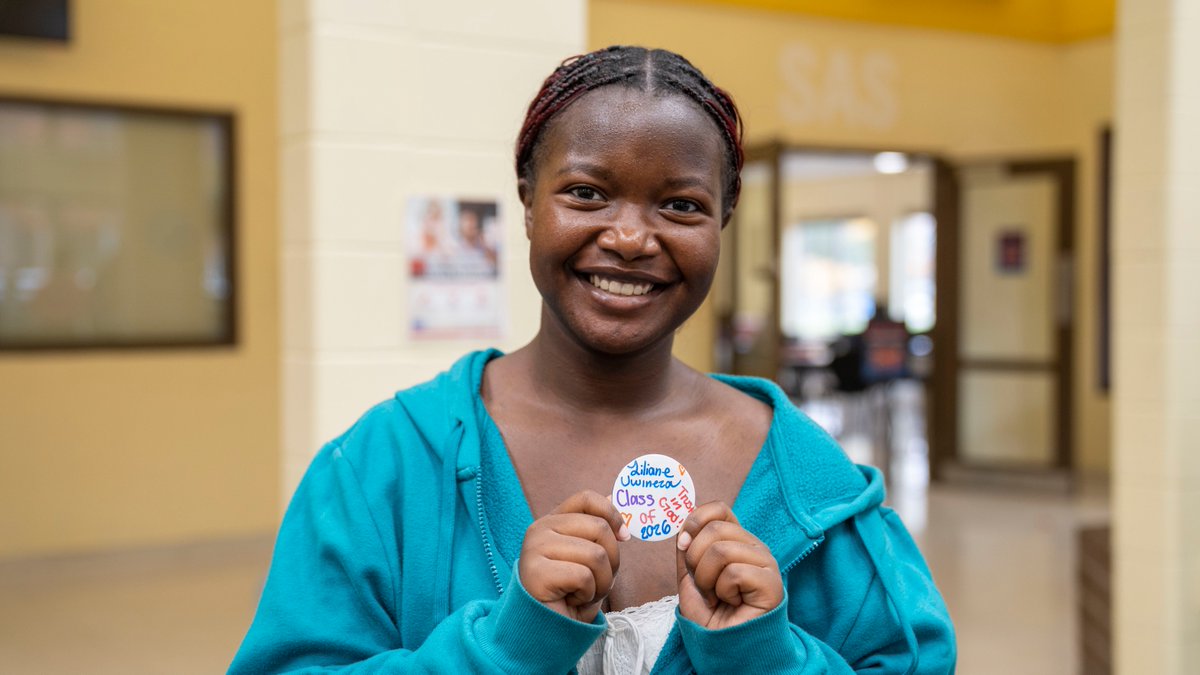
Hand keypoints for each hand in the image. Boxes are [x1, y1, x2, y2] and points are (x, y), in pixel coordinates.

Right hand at [518, 490, 630, 622]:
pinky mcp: (536, 572)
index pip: (586, 498)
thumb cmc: (570, 594)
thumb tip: (613, 496)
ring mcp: (534, 549)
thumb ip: (596, 528)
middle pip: (600, 528)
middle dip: (612, 561)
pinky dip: (588, 594)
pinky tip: (571, 600)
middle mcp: (539, 529)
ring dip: (602, 582)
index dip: (612, 514)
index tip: (624, 536)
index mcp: (552, 521)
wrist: (547, 631)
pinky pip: (584, 576)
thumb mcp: (589, 556)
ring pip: (596, 555)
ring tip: (583, 593)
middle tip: (596, 581)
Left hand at [676, 501, 782, 629]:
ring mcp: (766, 563)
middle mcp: (754, 546)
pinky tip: (733, 603)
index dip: (695, 522)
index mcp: (736, 539)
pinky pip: (734, 573)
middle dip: (696, 561)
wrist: (723, 645)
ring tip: (718, 597)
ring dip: (707, 580)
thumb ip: (688, 548)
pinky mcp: (772, 583)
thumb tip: (685, 528)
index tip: (684, 546)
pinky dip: (724, 592)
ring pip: (721, 551)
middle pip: (715, 529)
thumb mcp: (689, 575)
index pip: (719, 509)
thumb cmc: (710, 613)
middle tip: (704, 585)